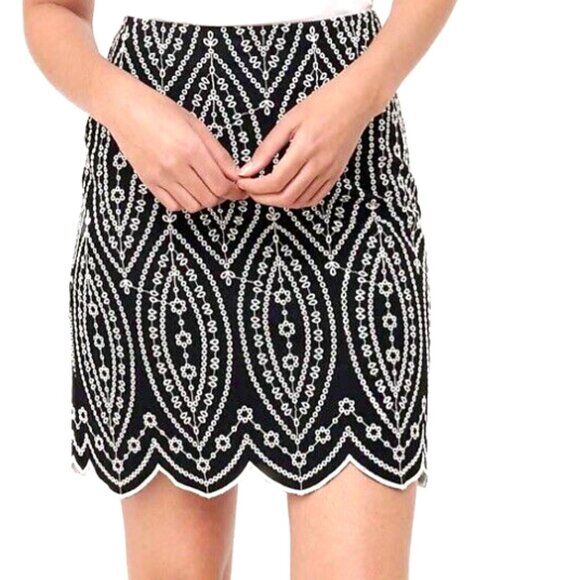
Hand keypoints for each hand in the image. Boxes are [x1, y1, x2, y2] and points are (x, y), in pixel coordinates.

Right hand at [104, 79, 246, 211]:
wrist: (124, 108)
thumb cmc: (162, 111)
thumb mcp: (197, 126)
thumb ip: (218, 153)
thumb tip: (236, 176)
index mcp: (191, 149)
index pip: (221, 185)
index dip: (234, 191)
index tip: (239, 189)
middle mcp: (176, 167)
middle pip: (209, 199)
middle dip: (222, 196)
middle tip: (224, 187)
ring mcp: (160, 177)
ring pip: (193, 206)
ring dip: (204, 201)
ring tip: (205, 187)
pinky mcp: (149, 182)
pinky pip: (174, 206)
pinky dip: (185, 202)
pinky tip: (187, 189)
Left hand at [235, 65, 377, 208]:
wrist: (355, 102)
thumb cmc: (320, 104)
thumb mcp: (288, 121)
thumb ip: (267, 148)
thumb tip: (248, 170)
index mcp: (305, 148)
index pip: (275, 181)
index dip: (255, 187)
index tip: (243, 182)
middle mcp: (319, 165)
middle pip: (286, 196)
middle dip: (263, 198)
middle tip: (250, 190)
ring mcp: (329, 173)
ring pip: (299, 201)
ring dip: (278, 202)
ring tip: (265, 192)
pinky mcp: (335, 176)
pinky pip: (314, 199)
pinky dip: (297, 202)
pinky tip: (286, 194)